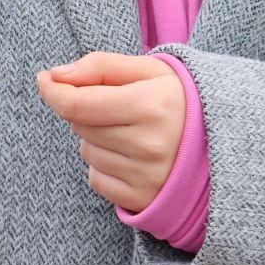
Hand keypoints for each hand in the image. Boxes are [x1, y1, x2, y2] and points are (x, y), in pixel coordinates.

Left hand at [36, 51, 184, 213]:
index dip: (53, 90)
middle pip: (79, 125)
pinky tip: (129, 155)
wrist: (218, 141)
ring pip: (87, 152)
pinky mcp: (143, 199)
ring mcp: (146, 176)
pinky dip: (103, 166)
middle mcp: (149, 144)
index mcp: (151, 105)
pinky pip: (96, 180)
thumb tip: (56, 75)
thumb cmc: (176, 99)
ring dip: (95, 138)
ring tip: (129, 130)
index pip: (78, 103)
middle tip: (116, 104)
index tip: (45, 79)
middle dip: (85, 109)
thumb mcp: (147, 69)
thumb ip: (100, 65)